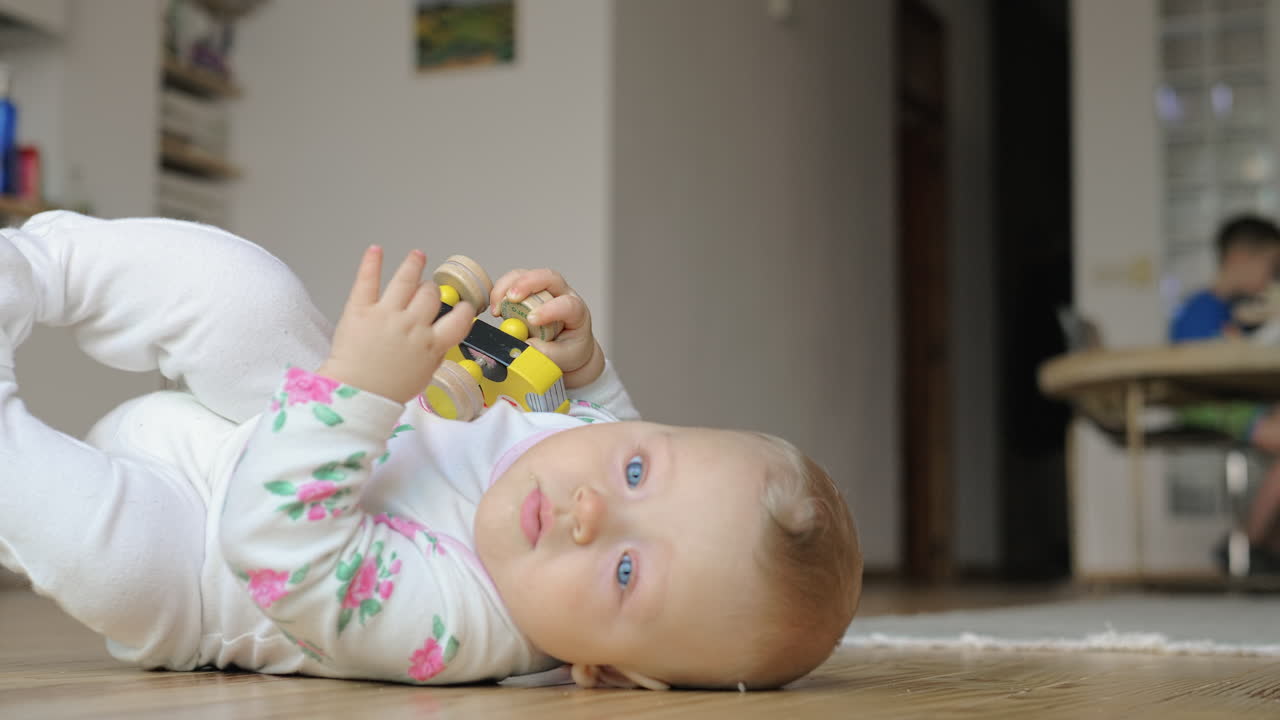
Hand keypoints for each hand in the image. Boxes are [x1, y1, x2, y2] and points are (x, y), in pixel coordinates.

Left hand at [317, 246, 473, 403]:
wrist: (355, 395)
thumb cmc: (387, 391)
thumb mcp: (424, 376)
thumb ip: (435, 353)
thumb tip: (440, 338)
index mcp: (431, 344)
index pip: (459, 318)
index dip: (463, 309)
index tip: (462, 306)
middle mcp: (412, 325)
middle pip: (430, 294)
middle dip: (431, 291)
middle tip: (427, 290)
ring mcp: (387, 314)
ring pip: (406, 280)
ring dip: (413, 265)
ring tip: (417, 256)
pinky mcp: (361, 310)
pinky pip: (368, 280)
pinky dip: (372, 263)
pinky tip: (376, 250)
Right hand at [489, 268, 603, 387]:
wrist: (568, 346)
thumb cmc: (569, 348)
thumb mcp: (564, 356)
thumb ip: (546, 353)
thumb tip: (524, 344)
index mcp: (576, 311)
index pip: (567, 304)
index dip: (550, 309)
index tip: (532, 320)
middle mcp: (562, 294)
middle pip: (548, 277)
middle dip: (527, 284)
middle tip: (511, 299)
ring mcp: (543, 289)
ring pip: (526, 274)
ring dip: (507, 286)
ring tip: (497, 309)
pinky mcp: (527, 291)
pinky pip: (512, 282)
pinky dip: (500, 291)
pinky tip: (496, 308)